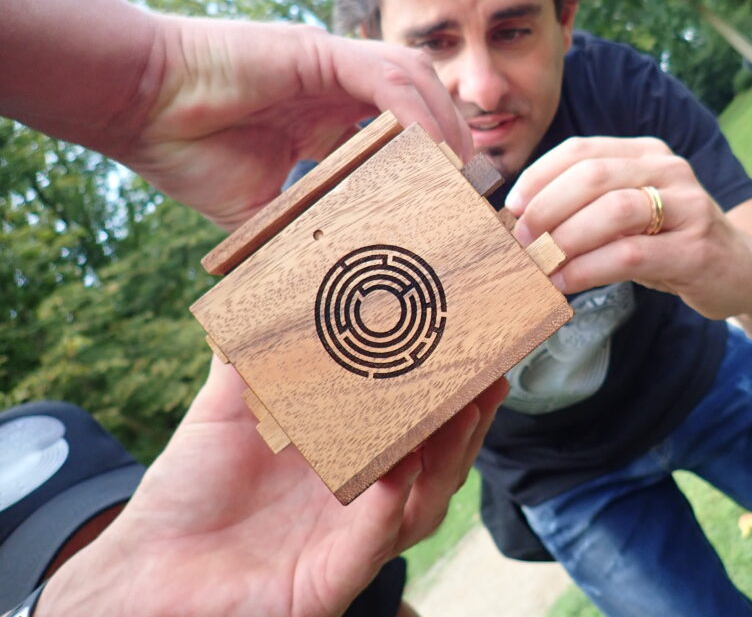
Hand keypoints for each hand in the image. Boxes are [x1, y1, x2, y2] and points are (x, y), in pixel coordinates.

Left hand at [39, 360, 506, 616]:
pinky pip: (371, 544)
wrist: (150, 566)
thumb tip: (260, 283)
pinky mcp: (330, 579)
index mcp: (348, 456)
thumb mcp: (226, 409)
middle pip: (438, 463)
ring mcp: (352, 539)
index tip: (474, 345)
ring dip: (447, 459)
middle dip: (468, 422)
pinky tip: (398, 475)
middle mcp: (363, 498)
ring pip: (422, 504)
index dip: (451, 391)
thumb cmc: (191, 492)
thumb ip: (249, 353)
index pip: (417, 424)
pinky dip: (390, 510)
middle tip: (489, 376)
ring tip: (463, 412)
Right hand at [122, 18, 472, 229]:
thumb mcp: (260, 209)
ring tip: (460, 175)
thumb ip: (301, 231)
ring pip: (415, 80)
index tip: (454, 207)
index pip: (404, 133)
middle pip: (422, 102)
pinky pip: (383, 75)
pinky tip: (430, 149)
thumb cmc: (188, 152)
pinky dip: (413, 110)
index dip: (435, 165)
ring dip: (445, 125)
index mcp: (329, 118)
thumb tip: (324, 287)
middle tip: (473, 194)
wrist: (138, 107)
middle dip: (455, 144)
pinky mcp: (317, 50)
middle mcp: (339, 87)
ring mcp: (331, 64)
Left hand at [504, 137, 751, 319]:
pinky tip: (565, 282)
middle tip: (522, 238)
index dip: (540, 176)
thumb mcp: (632, 216)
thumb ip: (588, 208)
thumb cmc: (672, 244)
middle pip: (592, 175)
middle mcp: (670, 170)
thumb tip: (522, 221)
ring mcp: (688, 206)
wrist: (746, 273)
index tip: (514, 206)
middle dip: (547, 207)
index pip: (581, 150)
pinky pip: (631, 253)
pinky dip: (588, 268)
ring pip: (612, 212)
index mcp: (647, 154)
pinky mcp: (697, 248)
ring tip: (540, 262)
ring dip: (565, 239)